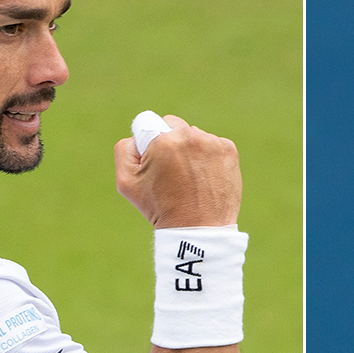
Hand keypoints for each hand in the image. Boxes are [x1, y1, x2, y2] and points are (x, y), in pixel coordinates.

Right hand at [114, 115, 241, 227]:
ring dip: (189, 150)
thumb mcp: (126, 182)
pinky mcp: (229, 150)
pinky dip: (207, 157)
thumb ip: (124, 149)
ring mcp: (212, 142)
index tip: (153, 161)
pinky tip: (204, 178)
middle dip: (167, 142)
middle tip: (170, 171)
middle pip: (170, 125)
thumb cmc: (160, 208)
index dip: (146, 142)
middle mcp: (189, 135)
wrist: (199, 230)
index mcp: (162, 140)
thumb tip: (138, 136)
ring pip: (192, 135)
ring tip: (189, 179)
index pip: (147, 122)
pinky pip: (211, 144)